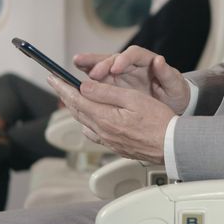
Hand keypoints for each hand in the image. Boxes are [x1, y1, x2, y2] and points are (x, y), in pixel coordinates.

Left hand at [47, 75, 174, 163]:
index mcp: (105, 118)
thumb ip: (106, 92)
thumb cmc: (158, 121)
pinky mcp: (115, 146)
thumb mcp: (133, 98)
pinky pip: (93, 133)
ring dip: (76, 108)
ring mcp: (108, 140)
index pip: (76, 99)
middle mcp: (102, 131)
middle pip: (77, 111)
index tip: (52, 77)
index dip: (62, 87)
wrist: (171, 146)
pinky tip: (90, 118)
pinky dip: (87, 122)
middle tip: (57, 84)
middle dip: (65, 95)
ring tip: (72, 97)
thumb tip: (85, 87)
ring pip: (84, 122)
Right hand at [74, 46, 189, 113]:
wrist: (172, 104)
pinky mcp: (113, 84)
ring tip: (76, 63)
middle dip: (100, 61)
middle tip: (88, 69)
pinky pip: (98, 80)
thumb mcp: (174, 85)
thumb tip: (159, 60)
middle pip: (112, 57)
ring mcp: (120, 74)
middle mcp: (130, 64)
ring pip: (101, 66)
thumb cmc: (174, 92)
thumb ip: (167, 74)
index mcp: (145, 60)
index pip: (132, 54)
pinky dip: (88, 80)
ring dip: (89, 65)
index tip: (116, 68)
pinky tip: (77, 82)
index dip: (123, 60)